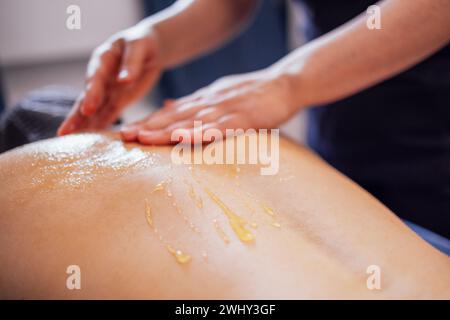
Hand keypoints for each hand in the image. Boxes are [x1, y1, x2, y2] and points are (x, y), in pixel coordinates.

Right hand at [58, 23, 161, 134]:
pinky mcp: (116, 101)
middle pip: (87, 96)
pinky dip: (98, 126)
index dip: (91, 93)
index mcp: (104, 59)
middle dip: (77, 114)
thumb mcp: (138, 47)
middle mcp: (100, 77)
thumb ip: (131, 64)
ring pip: (92, 109)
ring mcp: (106, 90)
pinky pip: (106, 115)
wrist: (150, 49)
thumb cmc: (142, 43)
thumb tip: (123, 80)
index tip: (88, 108)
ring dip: (81, 123)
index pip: (95, 77)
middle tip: (67, 130)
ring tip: (66, 138)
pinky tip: (89, 139)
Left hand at [120, 69, 295, 144]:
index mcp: (204, 100)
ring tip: (142, 138)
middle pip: (174, 117)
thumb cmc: (253, 93)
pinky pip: (219, 128)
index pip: (171, 112)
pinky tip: (183, 137)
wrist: (284, 84)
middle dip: (148, 126)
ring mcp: (225, 111)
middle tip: (123, 135)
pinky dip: (200, 132)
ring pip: (191, 122)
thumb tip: (170, 107)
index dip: (149, 121)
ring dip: (165, 130)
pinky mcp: (242, 119)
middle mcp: (209, 104)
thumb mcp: (219, 94)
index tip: (127, 130)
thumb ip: (196, 103)